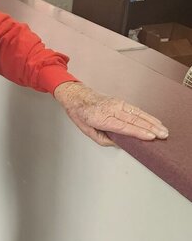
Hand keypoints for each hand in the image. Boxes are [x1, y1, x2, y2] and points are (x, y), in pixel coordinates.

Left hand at [53, 81, 168, 146]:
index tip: (151, 137)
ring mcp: (117, 104)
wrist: (77, 96)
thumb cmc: (81, 114)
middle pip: (134, 120)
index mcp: (102, 118)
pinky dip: (147, 115)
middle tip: (163, 135)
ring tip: (163, 130)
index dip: (138, 132)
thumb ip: (104, 140)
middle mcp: (111, 109)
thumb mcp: (88, 132)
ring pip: (138, 113)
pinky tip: (155, 121)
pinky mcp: (120, 101)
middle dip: (150, 128)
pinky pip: (136, 109)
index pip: (123, 127)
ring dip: (152, 122)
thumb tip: (120, 144)